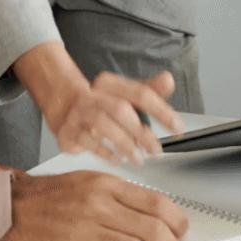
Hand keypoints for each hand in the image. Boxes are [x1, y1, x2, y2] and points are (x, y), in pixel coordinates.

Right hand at [0, 170, 188, 240]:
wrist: (13, 210)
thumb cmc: (53, 197)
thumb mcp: (92, 181)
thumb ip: (125, 195)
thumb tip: (159, 213)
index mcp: (107, 186)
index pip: (159, 204)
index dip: (178, 222)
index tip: (181, 232)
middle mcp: (99, 207)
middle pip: (154, 231)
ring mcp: (87, 233)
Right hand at [50, 71, 184, 164]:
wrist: (63, 107)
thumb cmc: (101, 104)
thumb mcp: (125, 95)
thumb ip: (149, 91)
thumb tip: (168, 80)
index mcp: (110, 84)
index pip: (140, 94)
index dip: (162, 111)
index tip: (177, 128)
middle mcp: (93, 96)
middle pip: (121, 109)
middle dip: (142, 132)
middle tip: (156, 150)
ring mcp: (78, 113)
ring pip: (103, 124)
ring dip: (125, 144)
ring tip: (138, 158)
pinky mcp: (68, 131)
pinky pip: (87, 141)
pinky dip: (104, 152)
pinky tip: (117, 160)